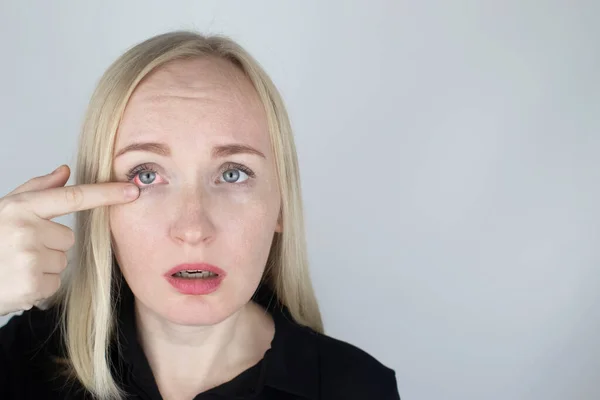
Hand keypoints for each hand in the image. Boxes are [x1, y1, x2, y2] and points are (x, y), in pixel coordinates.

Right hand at [0, 165, 138, 315]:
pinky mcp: (30, 285)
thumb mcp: (4, 210)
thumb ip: (36, 190)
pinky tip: (15, 283)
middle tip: (19, 252)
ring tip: (15, 267)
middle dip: (49, 246)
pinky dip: (38, 287)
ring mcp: (28, 259)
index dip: (106, 193)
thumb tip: (65, 171)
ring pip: (62, 262)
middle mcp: (26, 230)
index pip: (73, 197)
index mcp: (21, 208)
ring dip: (43, 267)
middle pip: (68, 238)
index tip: (132, 190)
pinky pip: (53, 283)